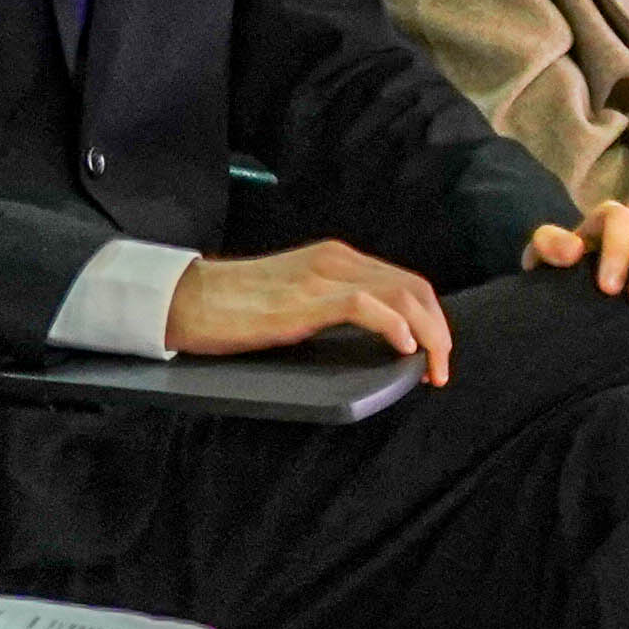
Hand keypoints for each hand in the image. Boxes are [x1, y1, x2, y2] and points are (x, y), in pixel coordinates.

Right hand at [170, 240, 458, 385]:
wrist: (187, 299)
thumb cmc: (236, 305)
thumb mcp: (297, 297)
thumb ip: (332, 304)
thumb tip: (371, 334)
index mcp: (337, 259)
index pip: (405, 282)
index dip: (431, 318)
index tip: (435, 355)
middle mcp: (336, 260)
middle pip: (414, 288)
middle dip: (439, 330)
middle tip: (441, 369)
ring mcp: (321, 278)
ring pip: (401, 295)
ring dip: (428, 334)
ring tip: (431, 368)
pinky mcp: (304, 301)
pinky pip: (365, 306)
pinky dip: (394, 326)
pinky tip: (404, 349)